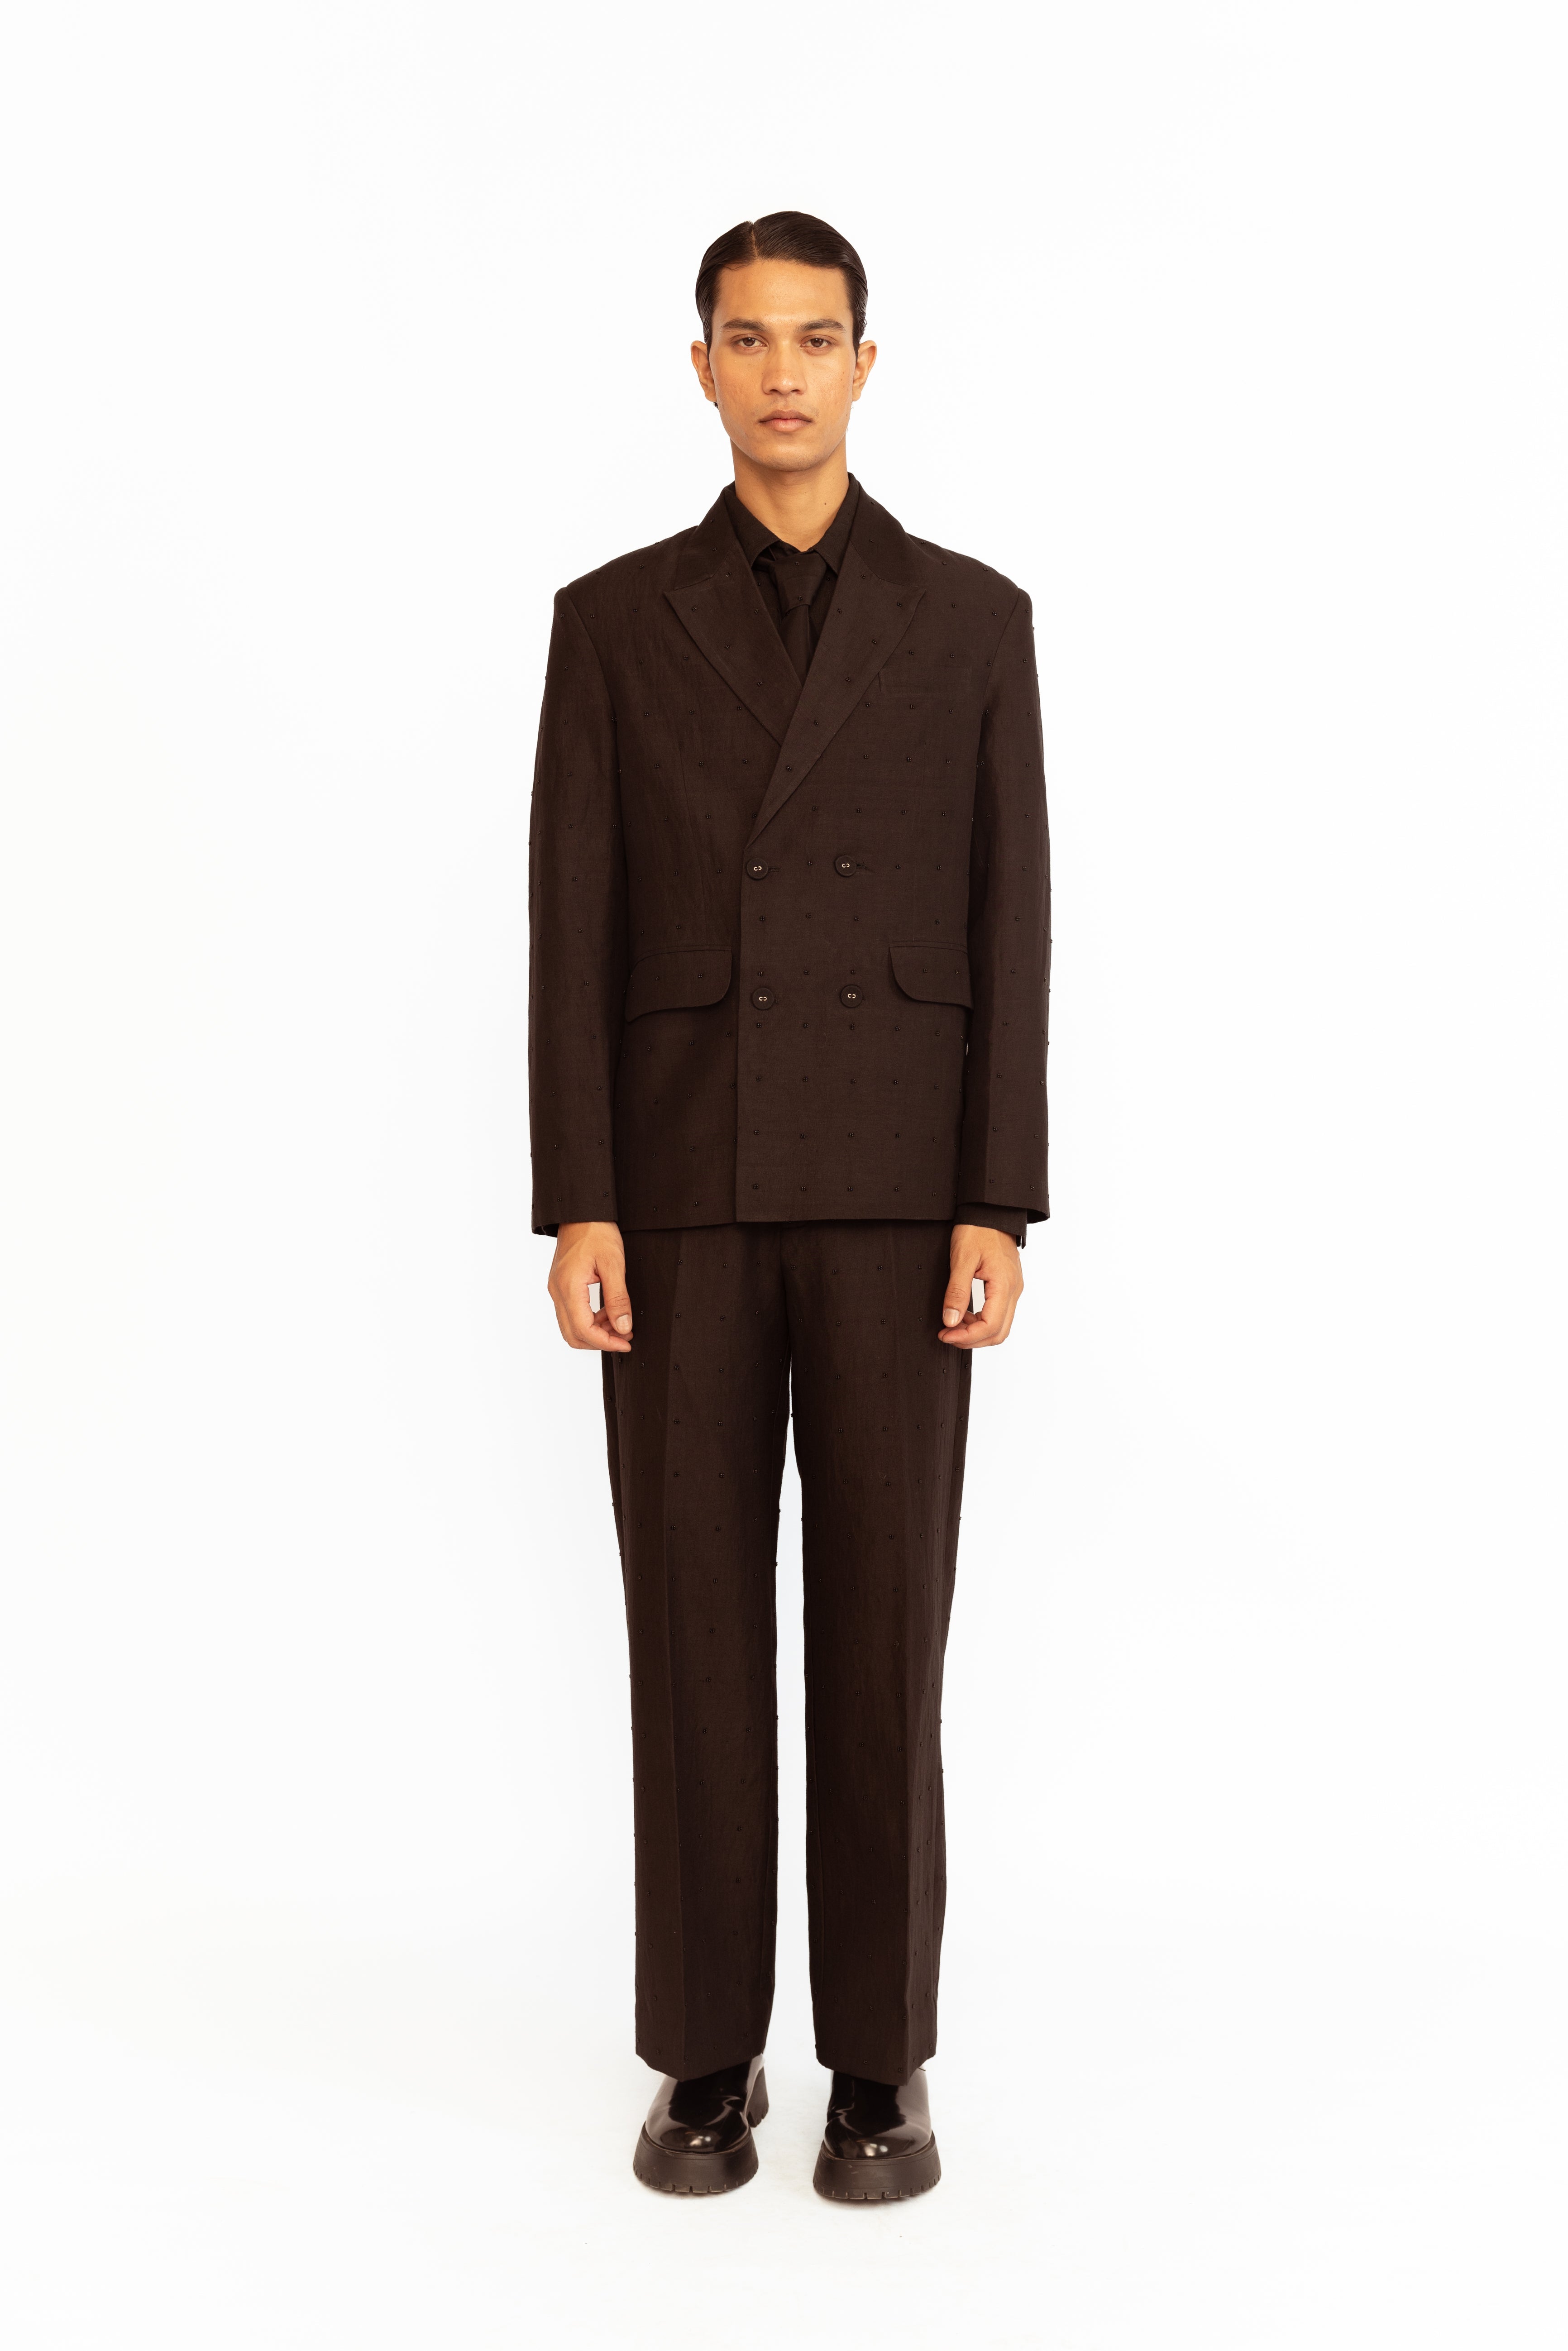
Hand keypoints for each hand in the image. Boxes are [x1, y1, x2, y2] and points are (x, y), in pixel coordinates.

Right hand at [548, 1220, 632, 1351]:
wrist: (580, 1212)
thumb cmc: (595, 1231)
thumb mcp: (613, 1264)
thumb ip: (618, 1298)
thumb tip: (624, 1326)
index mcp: (569, 1287)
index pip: (583, 1330)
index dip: (606, 1342)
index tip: (626, 1342)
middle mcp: (557, 1292)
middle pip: (573, 1335)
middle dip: (600, 1342)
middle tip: (624, 1337)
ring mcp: (556, 1289)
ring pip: (571, 1327)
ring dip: (595, 1332)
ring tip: (620, 1324)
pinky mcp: (560, 1286)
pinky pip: (571, 1313)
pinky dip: (589, 1320)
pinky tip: (607, 1313)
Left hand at [938, 1223, 1023, 1347]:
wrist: (990, 1211)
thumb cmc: (978, 1229)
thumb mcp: (962, 1259)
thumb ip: (957, 1292)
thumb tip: (951, 1320)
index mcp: (1004, 1285)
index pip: (991, 1326)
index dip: (967, 1336)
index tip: (945, 1334)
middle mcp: (1013, 1290)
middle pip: (999, 1332)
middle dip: (972, 1339)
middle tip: (947, 1334)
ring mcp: (1013, 1289)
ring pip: (1001, 1326)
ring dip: (977, 1332)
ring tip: (953, 1324)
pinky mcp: (1008, 1286)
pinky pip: (999, 1313)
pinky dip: (982, 1320)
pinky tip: (964, 1313)